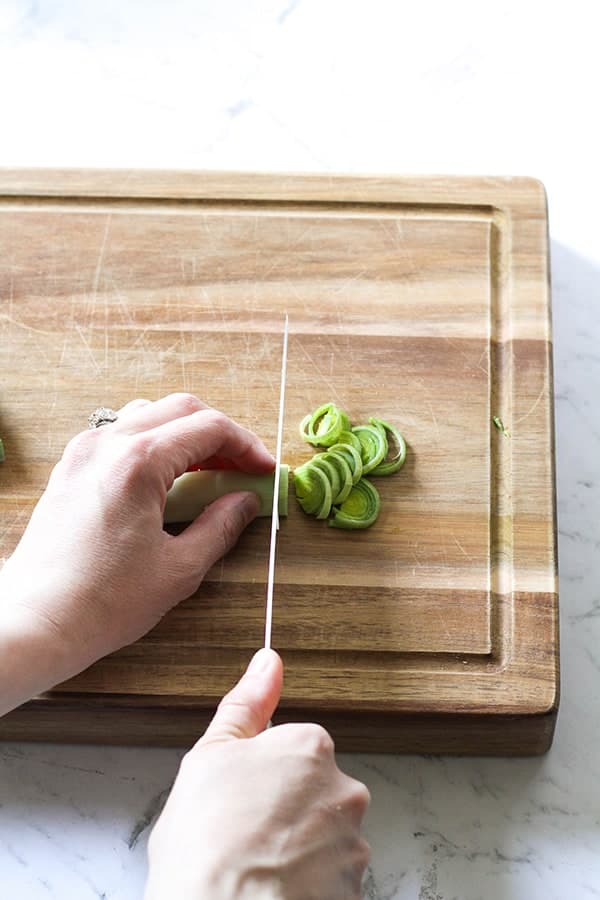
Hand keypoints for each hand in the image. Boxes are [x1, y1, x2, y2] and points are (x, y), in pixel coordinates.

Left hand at [0, 394, 273, 689]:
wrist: (36, 622)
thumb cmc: (102, 602)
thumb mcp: (178, 569)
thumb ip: (220, 526)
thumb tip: (245, 502)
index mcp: (138, 462)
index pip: (209, 427)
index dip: (246, 446)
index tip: (263, 470)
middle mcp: (107, 444)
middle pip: (181, 409)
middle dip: (220, 435)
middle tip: (242, 469)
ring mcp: (84, 452)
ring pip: (149, 414)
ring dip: (186, 434)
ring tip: (207, 472)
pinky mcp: (71, 467)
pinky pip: (121, 434)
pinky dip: (154, 444)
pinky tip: (166, 480)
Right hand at [145, 649, 369, 899]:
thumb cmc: (206, 843)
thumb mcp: (210, 756)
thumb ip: (246, 705)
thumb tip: (267, 663)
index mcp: (310, 747)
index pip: (293, 750)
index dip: (260, 775)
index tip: (239, 796)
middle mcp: (343, 790)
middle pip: (314, 793)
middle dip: (284, 811)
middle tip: (243, 834)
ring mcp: (352, 844)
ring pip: (323, 838)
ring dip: (298, 851)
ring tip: (255, 866)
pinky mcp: (354, 891)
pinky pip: (330, 880)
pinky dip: (307, 885)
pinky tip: (273, 890)